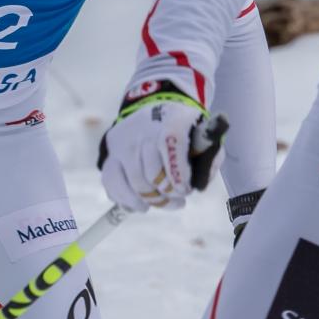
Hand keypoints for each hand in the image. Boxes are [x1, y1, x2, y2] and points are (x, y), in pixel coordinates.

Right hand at [98, 100, 226, 212]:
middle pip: (151, 171)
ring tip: (163, 203)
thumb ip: (208, 159)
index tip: (186, 190)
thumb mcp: (203, 137)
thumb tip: (197, 185)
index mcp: (172, 118)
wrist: (155, 113)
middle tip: (178, 200)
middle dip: (167, 193)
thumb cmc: (184, 132)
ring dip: (150, 201)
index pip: (171, 144)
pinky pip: (112, 182)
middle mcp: (144, 127)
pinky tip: (140, 205)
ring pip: (133, 182)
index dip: (178, 172)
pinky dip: (126, 199)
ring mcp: (124, 140)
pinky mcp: (110, 151)